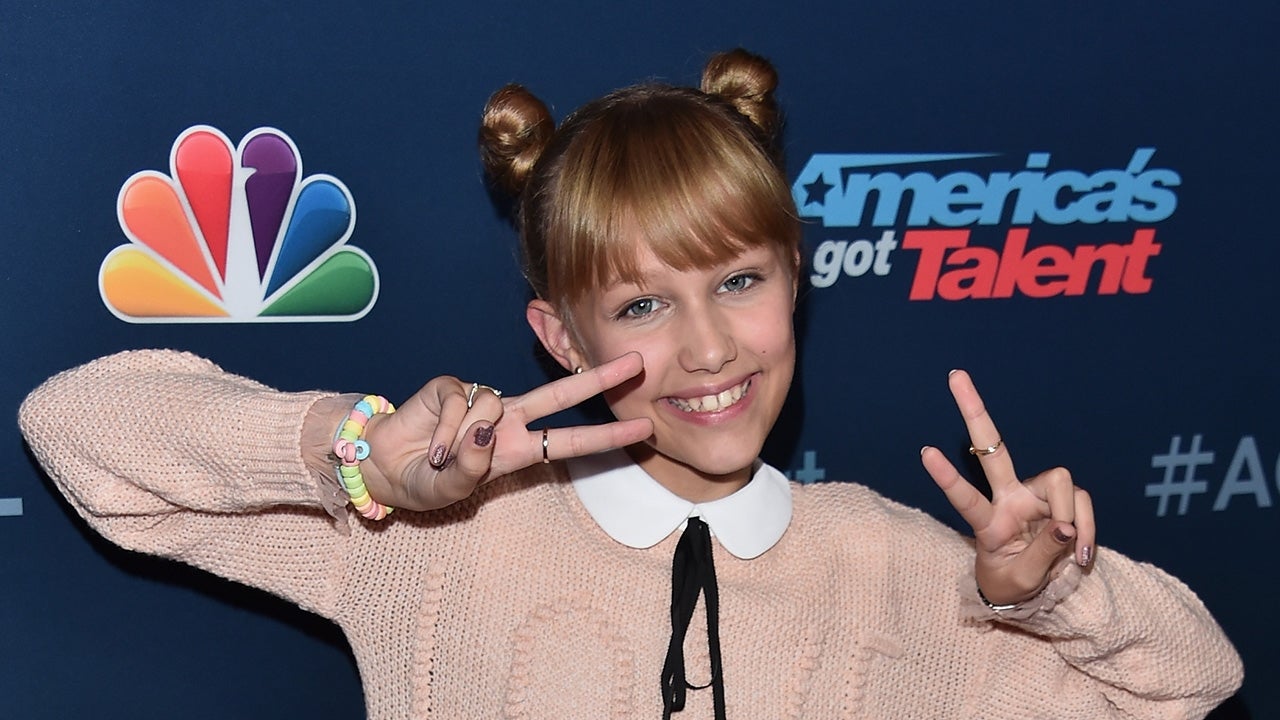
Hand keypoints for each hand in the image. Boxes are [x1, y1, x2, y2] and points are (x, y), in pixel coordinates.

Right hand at [357, 352, 653, 511]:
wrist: (384, 466)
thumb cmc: (426, 482)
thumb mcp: (453, 489)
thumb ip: (473, 466)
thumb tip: (485, 430)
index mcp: (518, 449)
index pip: (570, 440)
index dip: (606, 436)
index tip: (644, 429)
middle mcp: (507, 420)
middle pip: (560, 394)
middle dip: (599, 378)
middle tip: (638, 363)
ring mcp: (481, 401)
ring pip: (493, 406)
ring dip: (463, 440)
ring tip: (439, 457)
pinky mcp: (452, 387)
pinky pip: (460, 404)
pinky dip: (443, 431)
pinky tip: (429, 446)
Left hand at [920, 370, 1094, 605]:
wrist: (1034, 591)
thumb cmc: (1014, 582)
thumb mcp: (1022, 579)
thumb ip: (1043, 553)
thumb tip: (1066, 526)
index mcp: (986, 521)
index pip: (964, 497)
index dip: (948, 477)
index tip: (925, 452)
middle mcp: (1008, 497)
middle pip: (991, 446)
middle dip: (974, 411)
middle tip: (954, 375)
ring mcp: (1035, 495)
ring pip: (1059, 481)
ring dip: (1072, 516)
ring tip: (1071, 553)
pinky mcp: (1062, 500)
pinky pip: (1082, 502)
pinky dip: (1088, 528)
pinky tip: (1082, 555)